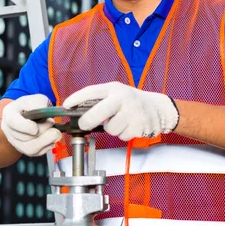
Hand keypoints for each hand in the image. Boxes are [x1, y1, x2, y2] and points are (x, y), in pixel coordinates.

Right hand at [1, 94, 61, 156]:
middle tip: (52, 122)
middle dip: (42, 131)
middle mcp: (9, 129)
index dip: (26, 127)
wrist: (29, 116)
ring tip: (55, 133)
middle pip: (24, 137)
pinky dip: (46, 146)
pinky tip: (51, 139)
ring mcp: (15, 141)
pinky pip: (36, 153)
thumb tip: (43, 111)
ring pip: (30, 149)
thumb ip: (39, 103)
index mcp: (9, 114)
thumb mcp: (36, 99)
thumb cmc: (32, 106)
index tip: (36, 127)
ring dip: (46, 141)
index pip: (14, 123)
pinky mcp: (24, 150)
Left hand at [62, 82, 178, 140]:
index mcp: (114, 89)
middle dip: (87, 121)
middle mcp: (123, 98)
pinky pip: (122, 136)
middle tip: (83, 125)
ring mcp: (132, 112)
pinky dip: (123, 134)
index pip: (92, 91)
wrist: (159, 108)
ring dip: (111, 129)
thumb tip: (79, 111)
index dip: (77, 98)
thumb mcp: (116, 93)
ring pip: (110, 128)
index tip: (66, 105)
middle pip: (98, 112)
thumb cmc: (132, 101)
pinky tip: (129, 126)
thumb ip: (100, 100)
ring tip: (119, 121)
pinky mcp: (139, 126)